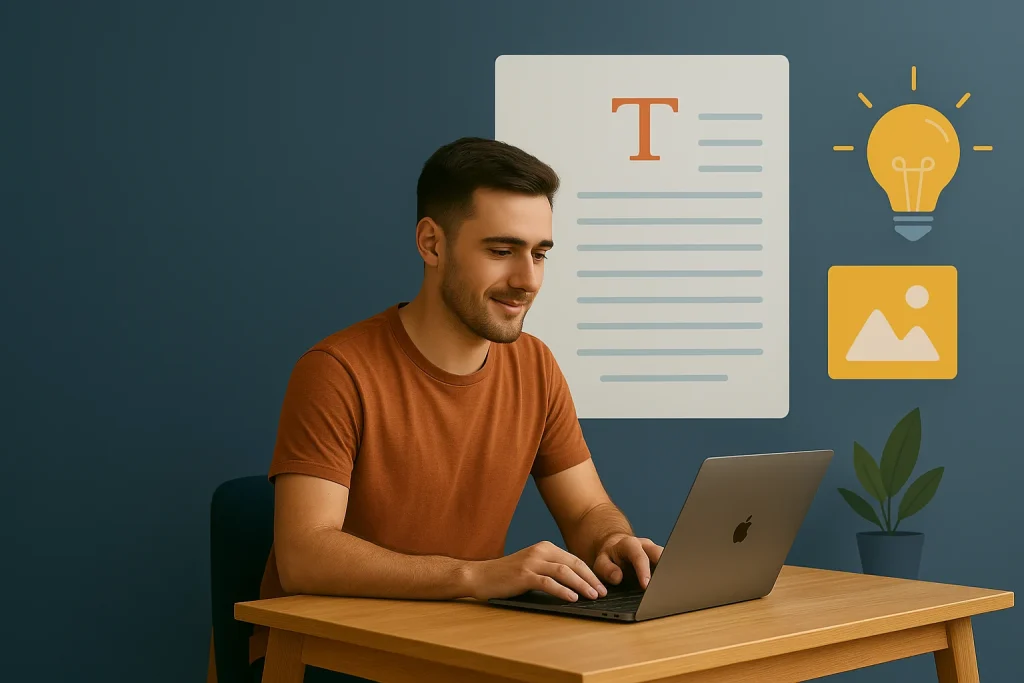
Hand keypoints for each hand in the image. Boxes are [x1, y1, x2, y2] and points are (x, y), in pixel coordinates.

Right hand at [463, 540, 608, 601]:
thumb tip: (576, 583)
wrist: (480, 576)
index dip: (590, 573)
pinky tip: (572, 598)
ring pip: (563, 572)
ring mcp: (531, 562)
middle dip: (590, 579)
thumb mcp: (532, 566)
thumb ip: (550, 569)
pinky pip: (548, 582)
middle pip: (573, 564)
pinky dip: (562, 590)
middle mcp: (540, 551)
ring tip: (593, 596)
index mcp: (545, 547)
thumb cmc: (507, 575)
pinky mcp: (523, 575)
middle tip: (602, 592)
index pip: (574, 559)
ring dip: (581, 584)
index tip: (601, 585)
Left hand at [593, 534, 663, 588]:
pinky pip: (668, 566)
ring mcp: (655, 551)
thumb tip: (617, 577)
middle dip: (664, 568)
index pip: (639, 555)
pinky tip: (670, 588)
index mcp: (629, 544)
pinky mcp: (660, 560)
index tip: (646, 585)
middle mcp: (645, 545)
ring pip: (668, 559)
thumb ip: (606, 569)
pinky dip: (669, 577)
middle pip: (659, 553)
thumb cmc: (609, 558)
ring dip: (670, 573)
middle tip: (665, 586)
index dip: (643, 570)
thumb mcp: (601, 562)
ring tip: (670, 589)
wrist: (616, 549)